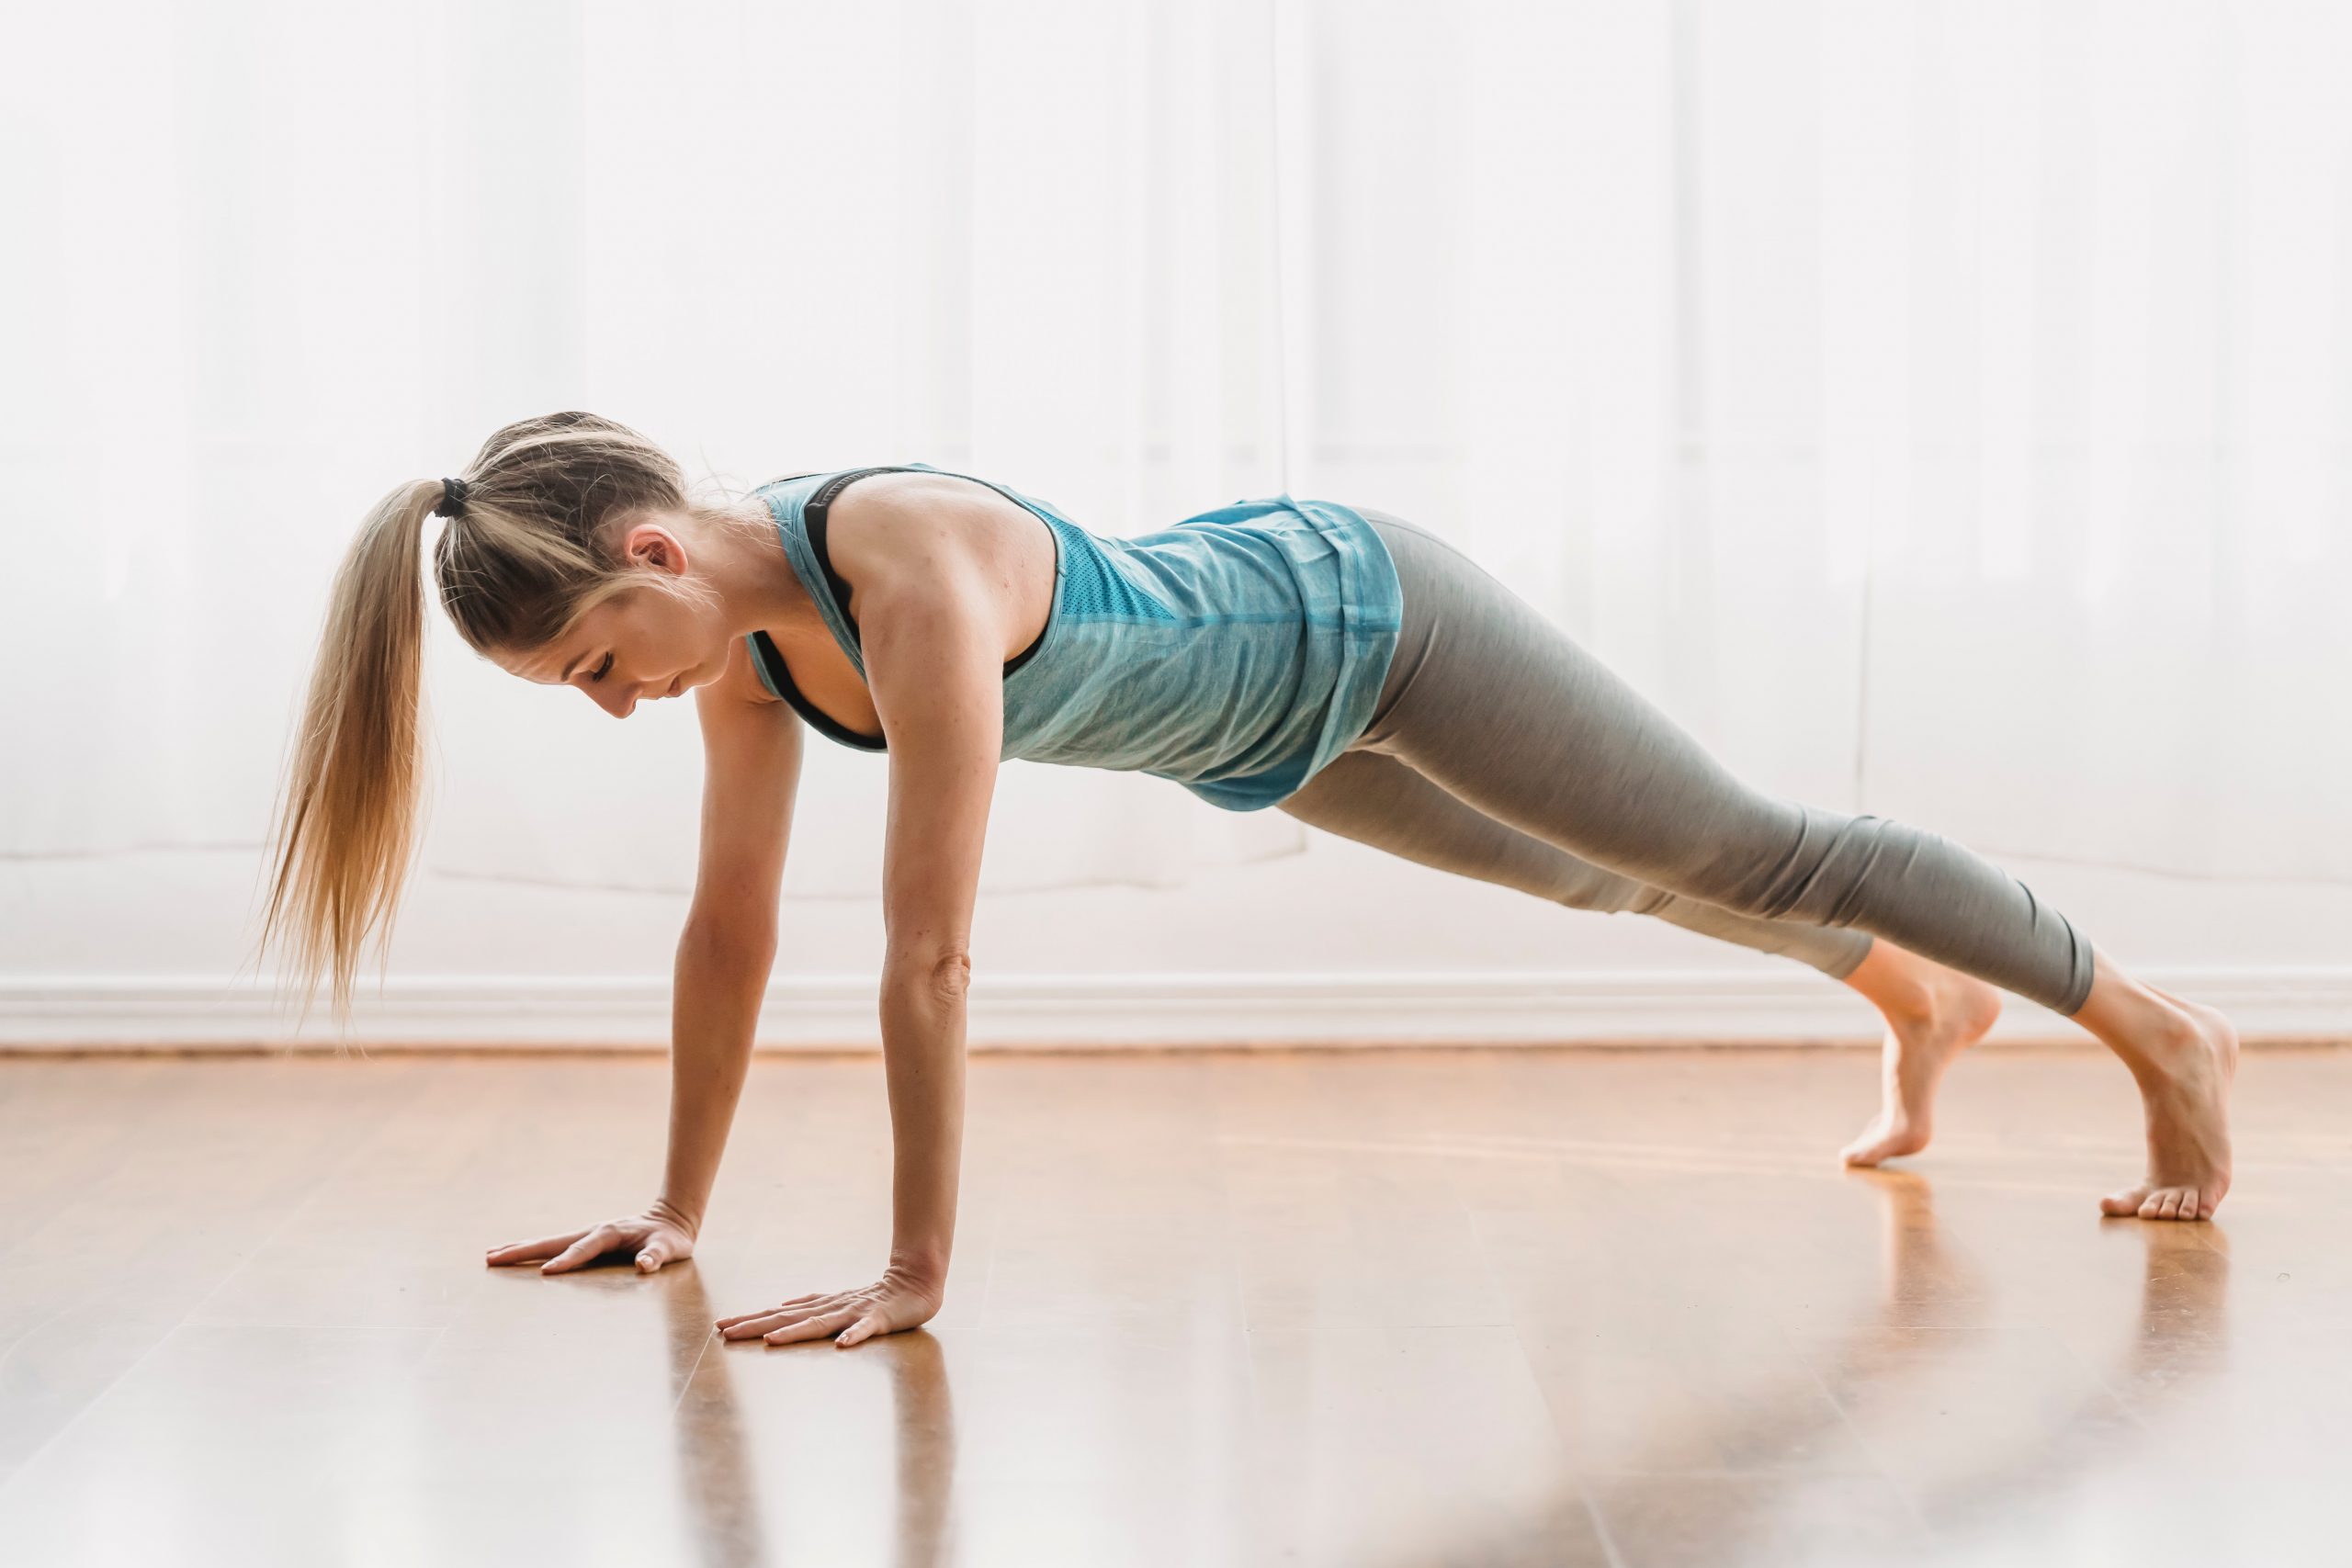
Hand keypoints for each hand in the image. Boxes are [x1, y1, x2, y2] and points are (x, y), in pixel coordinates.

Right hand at [485, 1199, 697, 1274]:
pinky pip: (553, 1246)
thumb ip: (657, 1256)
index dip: (566, 1261)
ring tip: (491, 1254)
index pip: (582, 1250)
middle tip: (491, 1258)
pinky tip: (515, 1254)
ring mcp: (586, 1234)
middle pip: (552, 1242)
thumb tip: (644, 1265)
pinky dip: (531, 1250)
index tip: (545, 1273)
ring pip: (547, 1242)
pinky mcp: (585, 1240)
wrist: (670, 1220)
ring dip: (520, 1249)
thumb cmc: (670, 1239)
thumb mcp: (669, 1248)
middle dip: (522, 1251)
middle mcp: (592, 1231)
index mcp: (609, 1233)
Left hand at [715, 1262, 943, 1347]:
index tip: (722, 1326)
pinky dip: (853, 1336)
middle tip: (726, 1332)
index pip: (780, 1314)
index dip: (751, 1320)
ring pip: (820, 1324)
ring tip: (771, 1340)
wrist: (917, 1282)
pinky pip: (865, 1330)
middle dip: (757, 1325)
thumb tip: (783, 1305)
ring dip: (795, 1331)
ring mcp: (855, 1313)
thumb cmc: (877, 1297)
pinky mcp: (880, 1320)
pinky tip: (842, 1345)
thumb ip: (812, 1306)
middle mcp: (832, 1308)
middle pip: (789, 1318)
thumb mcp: (838, 1303)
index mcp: (822, 1307)